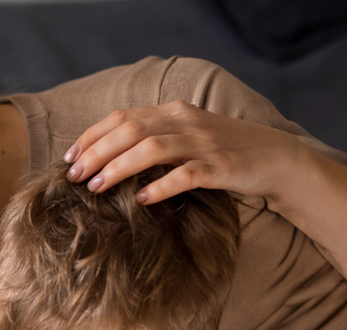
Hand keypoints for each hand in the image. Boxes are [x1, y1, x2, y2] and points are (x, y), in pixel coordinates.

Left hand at [64, 101, 301, 203]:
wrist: (277, 159)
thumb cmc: (223, 152)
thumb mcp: (186, 137)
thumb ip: (154, 139)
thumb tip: (108, 156)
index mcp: (174, 112)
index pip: (123, 117)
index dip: (92, 135)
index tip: (69, 157)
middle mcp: (186, 122)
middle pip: (131, 130)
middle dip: (97, 153)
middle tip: (74, 176)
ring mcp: (204, 143)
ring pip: (152, 149)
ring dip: (119, 168)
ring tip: (97, 188)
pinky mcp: (221, 167)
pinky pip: (185, 175)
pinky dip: (159, 186)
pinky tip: (141, 200)